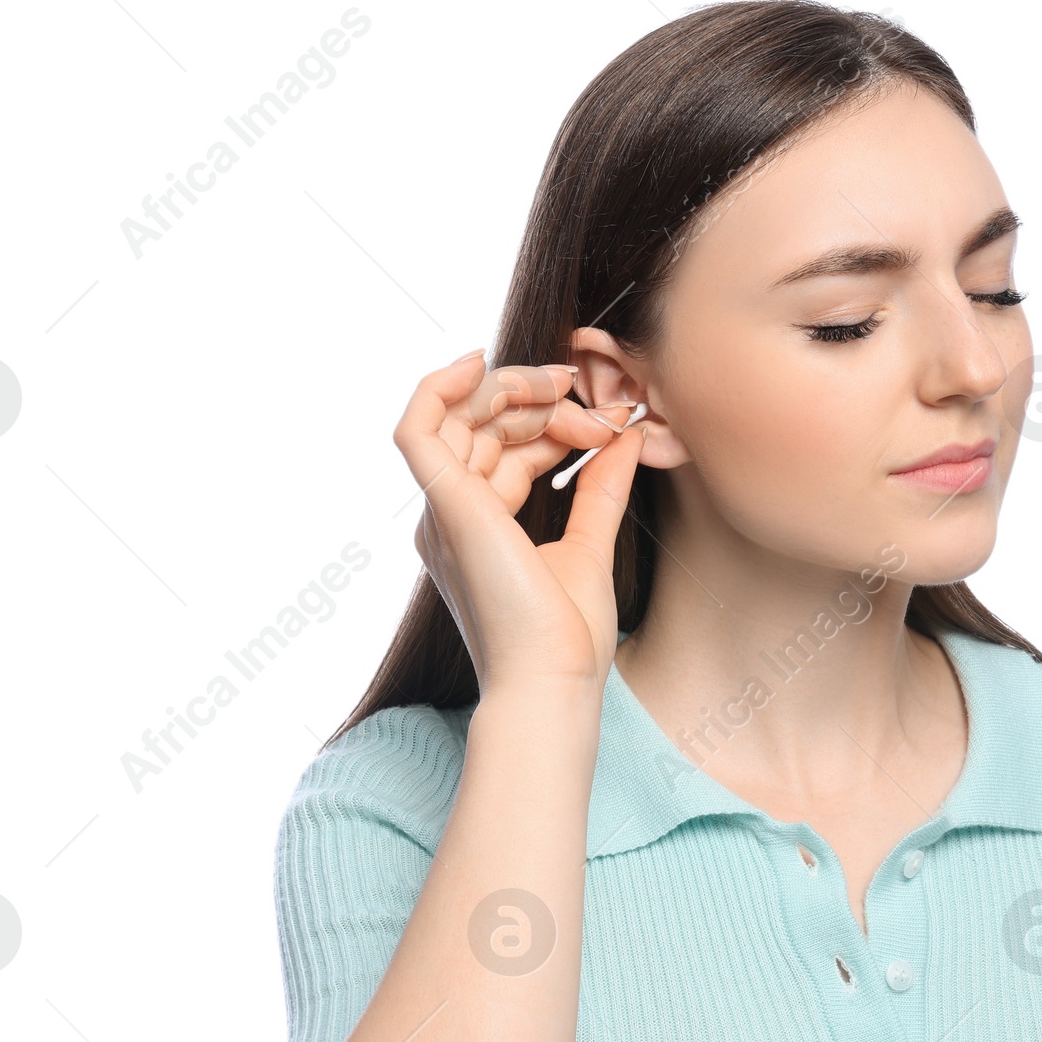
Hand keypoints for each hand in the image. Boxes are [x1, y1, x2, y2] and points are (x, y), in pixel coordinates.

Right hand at [392, 349, 645, 696]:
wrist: (553, 680)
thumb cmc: (567, 637)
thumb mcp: (589, 544)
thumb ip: (599, 489)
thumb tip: (624, 434)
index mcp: (477, 527)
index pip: (504, 447)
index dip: (552, 419)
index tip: (607, 421)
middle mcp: (450, 516)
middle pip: (481, 424)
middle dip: (539, 399)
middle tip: (595, 403)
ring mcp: (443, 511)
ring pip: (460, 415)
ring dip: (516, 388)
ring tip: (568, 390)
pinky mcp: (445, 506)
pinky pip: (417, 427)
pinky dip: (439, 386)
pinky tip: (479, 361)